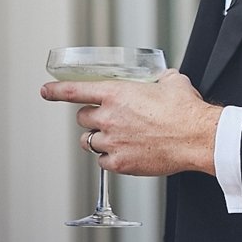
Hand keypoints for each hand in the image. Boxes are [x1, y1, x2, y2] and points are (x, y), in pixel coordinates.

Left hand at [40, 69, 221, 176]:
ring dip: (99, 137)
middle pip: (82, 117)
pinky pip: (102, 160)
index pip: (75, 90)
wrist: (196, 137)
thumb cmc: (185, 110)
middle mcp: (109, 117)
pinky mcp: (120, 163)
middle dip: (92, 116)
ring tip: (118, 136)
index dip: (56, 91)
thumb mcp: (171, 82)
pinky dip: (109, 156)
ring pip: (90, 141)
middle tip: (108, 117)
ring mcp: (112, 142)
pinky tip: (125, 151)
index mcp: (117, 93)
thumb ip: (159, 79)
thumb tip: (161, 79)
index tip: (45, 91)